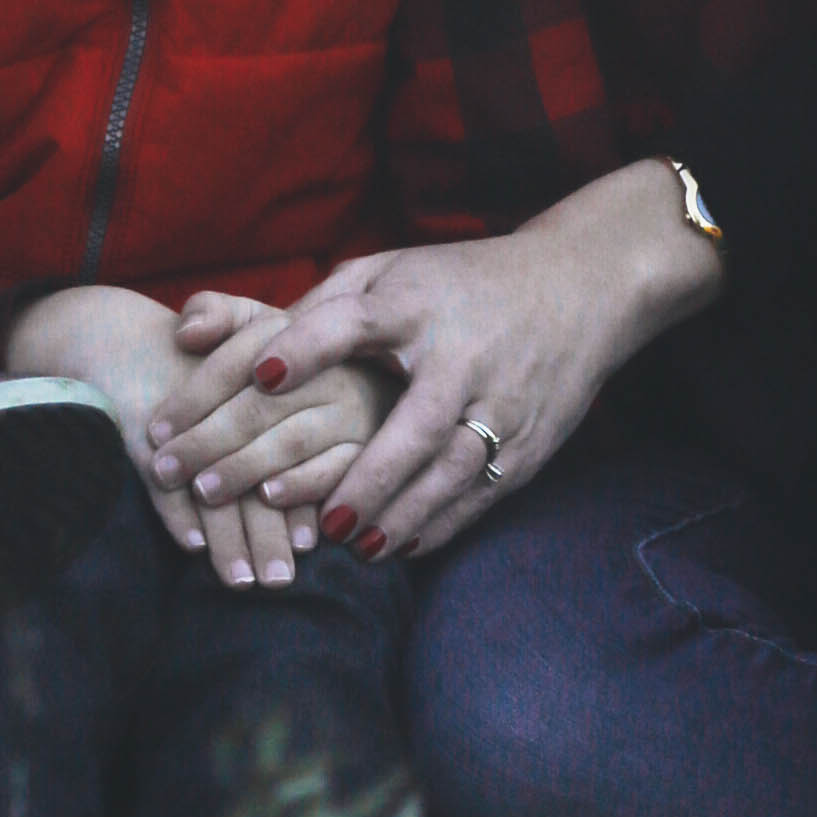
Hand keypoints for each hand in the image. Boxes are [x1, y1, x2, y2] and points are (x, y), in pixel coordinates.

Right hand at [4, 285, 311, 588]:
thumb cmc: (194, 376)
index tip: (306, 544)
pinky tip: (194, 544)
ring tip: (242, 579)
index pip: (287, 455)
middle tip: (278, 581)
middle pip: (254, 478)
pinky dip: (178, 513)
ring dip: (229, 538)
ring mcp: (186, 422)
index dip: (298, 500)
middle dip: (266, 534)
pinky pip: (164, 480)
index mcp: (265, 388)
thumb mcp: (238, 392)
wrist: (125, 342)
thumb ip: (275, 447)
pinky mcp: (146, 431)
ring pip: (213, 488)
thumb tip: (307, 516)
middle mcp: (230, 403)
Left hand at [148, 294, 401, 530]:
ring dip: (244, 468)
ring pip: (294, 439)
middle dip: (207, 440)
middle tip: (165, 471)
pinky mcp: (384, 448)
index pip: (238, 359)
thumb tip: (185, 333)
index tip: (154, 431)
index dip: (192, 395)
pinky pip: (342, 469)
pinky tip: (268, 498)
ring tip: (203, 491)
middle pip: (260, 404)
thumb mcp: (271, 320)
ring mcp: (362, 409)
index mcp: (300, 331)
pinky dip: (303, 484)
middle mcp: (334, 365)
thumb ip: (223, 314)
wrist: (412, 351)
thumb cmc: (308, 351)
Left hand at [152, 166, 724, 562]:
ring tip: (354, 545)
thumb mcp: (393, 270)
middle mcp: (464, 358)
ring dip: (401, 513)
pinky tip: (400, 546)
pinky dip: (441, 524)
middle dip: (363, 476)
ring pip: (451, 473)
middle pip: (413, 425)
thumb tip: (237, 341)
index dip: (308, 346)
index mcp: (419, 304)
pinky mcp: (530, 442)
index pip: (356, 322)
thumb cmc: (460, 283)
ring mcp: (503, 405)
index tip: (260, 373)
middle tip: (307, 515)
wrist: (579, 289)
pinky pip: (482, 493)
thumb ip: (323, 306)